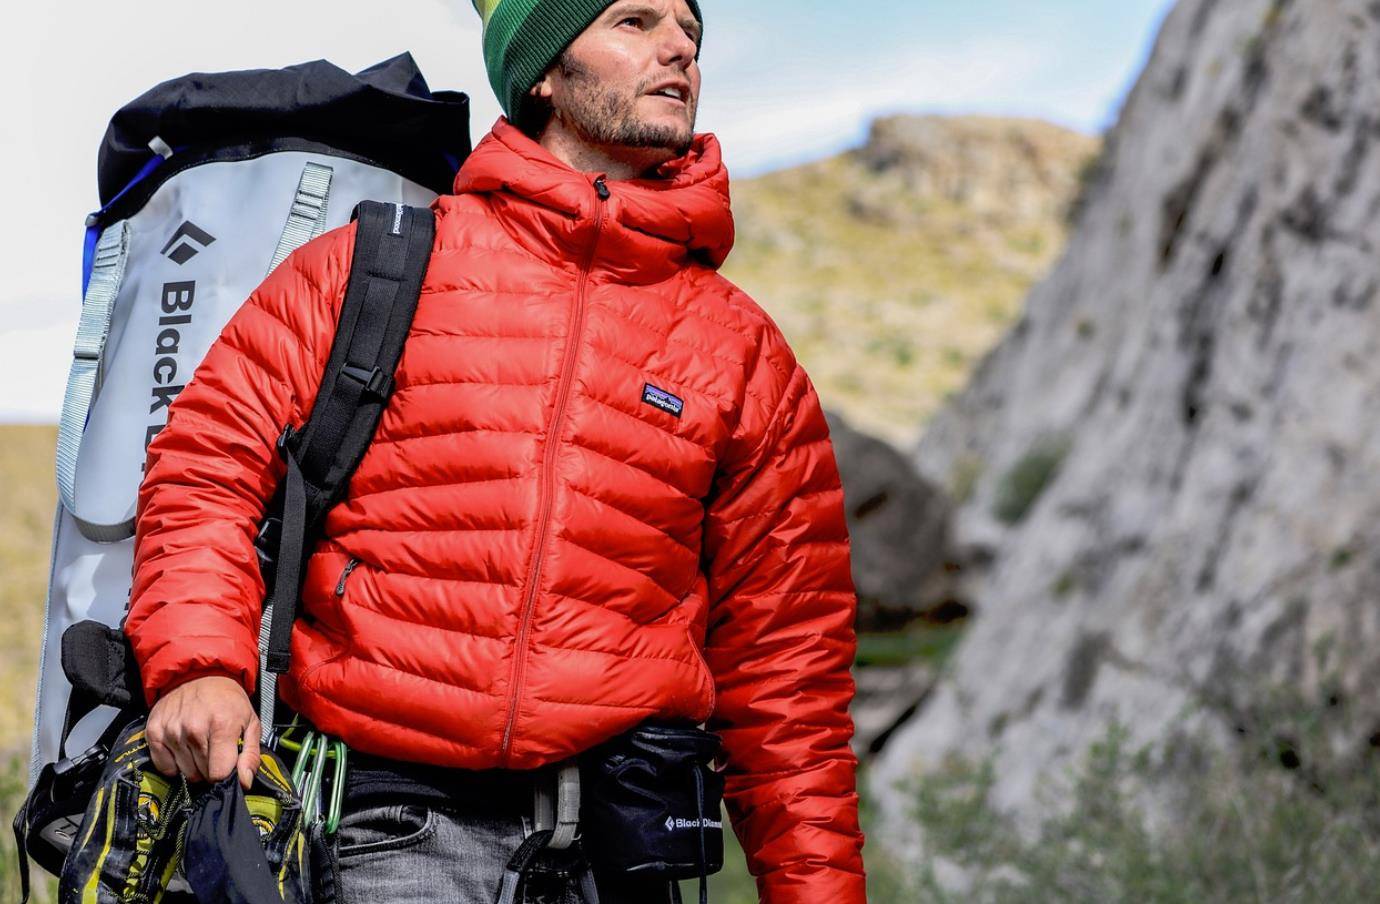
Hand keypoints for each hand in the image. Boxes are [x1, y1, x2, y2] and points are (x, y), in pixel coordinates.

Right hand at [146, 675, 259, 789]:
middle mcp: (193, 729)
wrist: (199, 676)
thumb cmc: (229, 702)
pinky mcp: (154, 733)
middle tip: (215, 751)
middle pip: (202, 775)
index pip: (218, 774)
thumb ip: (250, 755)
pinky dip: (174, 764)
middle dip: (211, 769)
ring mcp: (171, 732)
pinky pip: (164, 767)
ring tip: (201, 747)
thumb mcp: (250, 723)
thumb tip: (244, 783)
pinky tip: (184, 750)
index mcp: (221, 726)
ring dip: (194, 766)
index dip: (224, 776)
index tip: (227, 766)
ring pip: (185, 773)